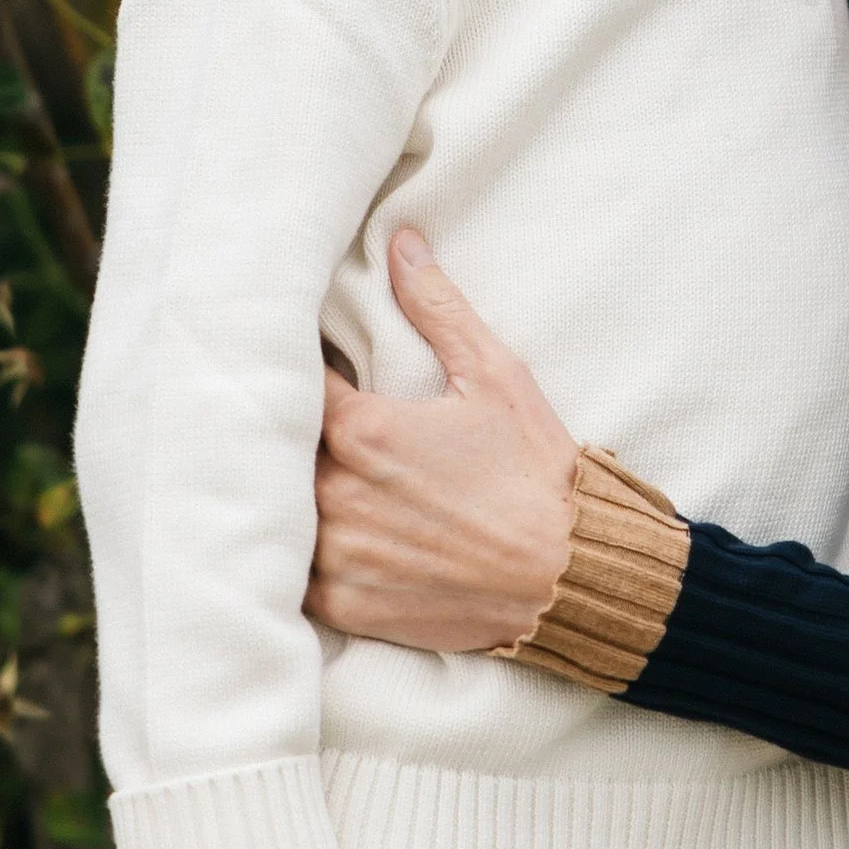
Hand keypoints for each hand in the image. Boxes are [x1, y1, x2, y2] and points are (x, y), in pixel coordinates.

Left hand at [306, 230, 576, 653]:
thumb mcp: (496, 376)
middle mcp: (335, 494)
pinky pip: (294, 578)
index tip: (306, 370)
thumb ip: (437, 308)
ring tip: (313, 485)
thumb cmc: (536, 473)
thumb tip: (400, 243)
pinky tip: (329, 540)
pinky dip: (302, 559)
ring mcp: (337, 555)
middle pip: (277, 452)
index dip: (296, 374)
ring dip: (292, 499)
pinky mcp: (345, 605)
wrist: (572, 577)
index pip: (290, 385)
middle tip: (309, 429)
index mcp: (361, 430)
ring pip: (281, 515)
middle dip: (292, 438)